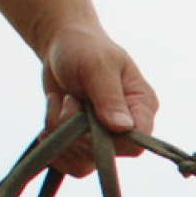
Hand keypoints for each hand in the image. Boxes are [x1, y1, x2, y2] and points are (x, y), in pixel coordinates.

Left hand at [0, 0, 159, 176]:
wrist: (57, 34)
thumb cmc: (79, 41)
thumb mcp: (89, 62)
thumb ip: (104, 96)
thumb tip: (123, 131)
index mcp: (145, 105)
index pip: (141, 141)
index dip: (112, 137)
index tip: (88, 117)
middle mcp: (129, 122)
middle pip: (111, 157)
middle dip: (79, 137)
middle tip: (63, 109)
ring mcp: (105, 133)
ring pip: (86, 162)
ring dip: (61, 139)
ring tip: (54, 107)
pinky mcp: (82, 138)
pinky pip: (68, 156)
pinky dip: (52, 140)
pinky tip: (51, 114)